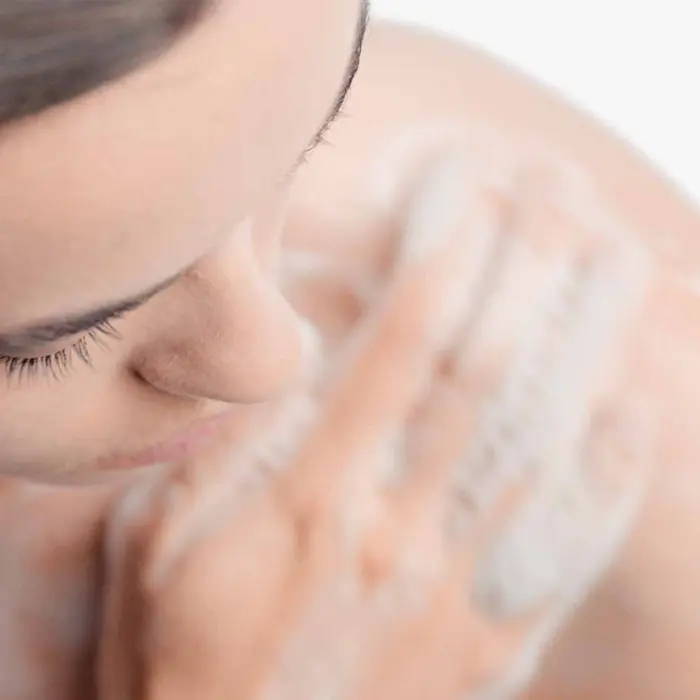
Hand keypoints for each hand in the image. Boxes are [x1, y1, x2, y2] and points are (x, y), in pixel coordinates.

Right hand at [97, 153, 654, 699]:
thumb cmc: (173, 655)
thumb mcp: (155, 542)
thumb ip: (227, 448)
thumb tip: (295, 365)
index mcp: (310, 500)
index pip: (398, 346)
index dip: (442, 258)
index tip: (472, 193)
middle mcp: (397, 531)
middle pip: (484, 374)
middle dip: (525, 271)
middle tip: (558, 196)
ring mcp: (455, 588)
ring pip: (542, 442)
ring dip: (584, 343)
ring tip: (616, 262)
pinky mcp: (489, 641)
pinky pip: (569, 543)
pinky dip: (609, 470)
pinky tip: (632, 404)